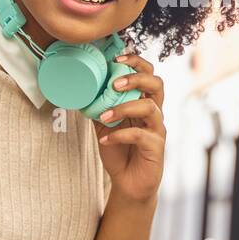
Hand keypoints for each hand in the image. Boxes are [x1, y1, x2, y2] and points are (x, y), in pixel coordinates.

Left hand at [92, 52, 164, 203]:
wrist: (128, 183)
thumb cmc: (120, 151)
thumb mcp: (104, 125)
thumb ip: (99, 106)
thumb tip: (80, 88)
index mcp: (144, 102)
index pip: (148, 74)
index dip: (136, 61)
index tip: (117, 57)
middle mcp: (155, 113)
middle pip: (157, 84)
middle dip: (136, 78)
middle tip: (114, 83)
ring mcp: (158, 130)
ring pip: (151, 108)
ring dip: (125, 107)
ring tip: (104, 115)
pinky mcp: (156, 148)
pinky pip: (141, 135)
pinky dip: (120, 135)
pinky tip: (105, 140)